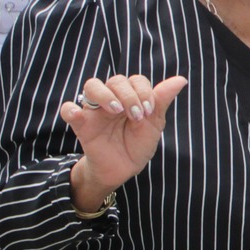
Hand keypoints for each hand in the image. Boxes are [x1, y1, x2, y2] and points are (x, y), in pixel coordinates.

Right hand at [62, 73, 188, 209]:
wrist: (123, 170)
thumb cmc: (138, 145)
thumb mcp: (154, 124)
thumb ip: (162, 101)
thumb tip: (181, 79)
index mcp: (130, 97)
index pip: (135, 80)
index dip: (144, 91)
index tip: (149, 111)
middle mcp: (112, 99)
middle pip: (116, 80)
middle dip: (129, 95)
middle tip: (136, 115)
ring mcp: (95, 110)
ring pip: (92, 86)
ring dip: (105, 95)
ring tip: (116, 111)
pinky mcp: (81, 124)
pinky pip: (68, 110)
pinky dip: (71, 109)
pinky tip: (79, 114)